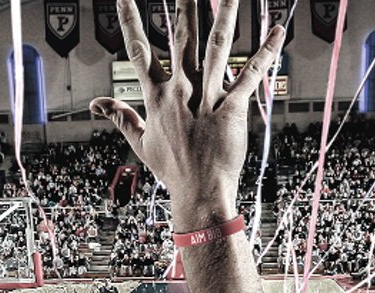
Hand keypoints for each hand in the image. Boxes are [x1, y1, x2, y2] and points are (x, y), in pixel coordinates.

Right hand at [90, 0, 286, 230]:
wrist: (199, 192)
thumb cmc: (172, 170)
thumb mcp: (140, 142)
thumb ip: (120, 116)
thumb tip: (97, 103)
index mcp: (157, 97)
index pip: (140, 51)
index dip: (130, 21)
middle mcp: (181, 90)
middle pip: (182, 37)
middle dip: (184, 4)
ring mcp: (207, 97)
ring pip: (217, 46)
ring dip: (225, 14)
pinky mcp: (232, 107)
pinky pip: (251, 73)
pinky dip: (266, 51)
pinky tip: (277, 30)